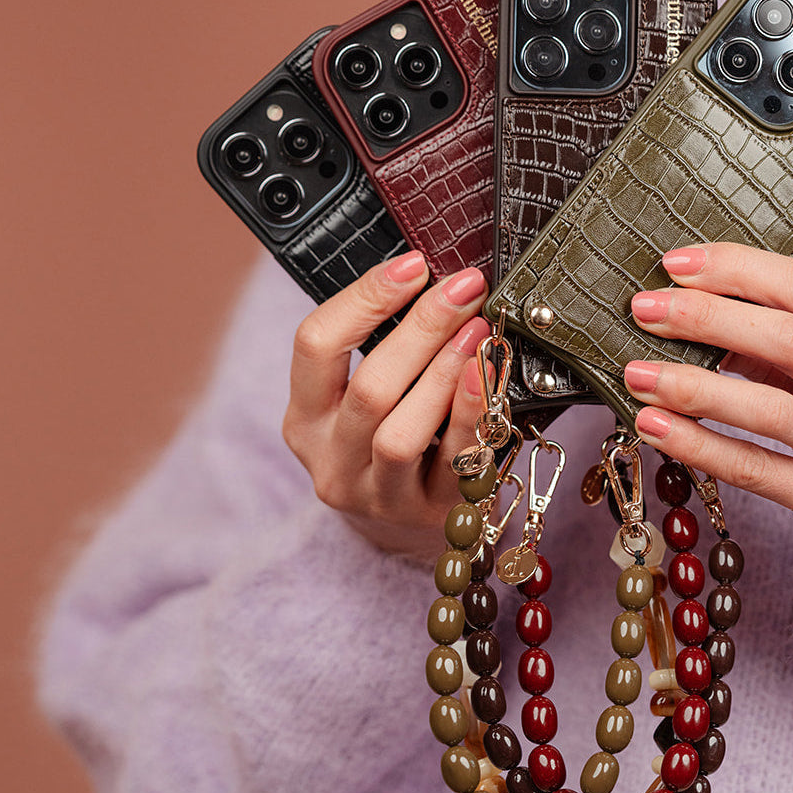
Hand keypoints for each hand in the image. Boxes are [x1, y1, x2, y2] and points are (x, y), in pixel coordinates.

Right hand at [282, 249, 489, 557]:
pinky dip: (470, 415)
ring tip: (478, 329)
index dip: (365, 297)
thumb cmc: (388, 440)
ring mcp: (377, 494)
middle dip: (421, 328)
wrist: (403, 528)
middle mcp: (331, 460)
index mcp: (305, 417)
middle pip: (368, 387)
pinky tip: (487, 377)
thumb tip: (434, 278)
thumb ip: (383, 348)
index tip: (414, 263)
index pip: (315, 344)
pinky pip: (451, 464)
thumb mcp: (362, 398)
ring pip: (399, 433)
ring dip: (442, 373)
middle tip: (463, 287)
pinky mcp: (428, 514)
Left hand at [625, 242, 792, 600]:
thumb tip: (697, 315)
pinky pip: (754, 468)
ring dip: (688, 385)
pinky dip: (697, 443)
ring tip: (633, 373)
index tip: (675, 263)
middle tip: (643, 309)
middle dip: (705, 316)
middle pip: (786, 337)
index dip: (737, 269)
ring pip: (766, 407)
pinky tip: (654, 427)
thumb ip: (787, 352)